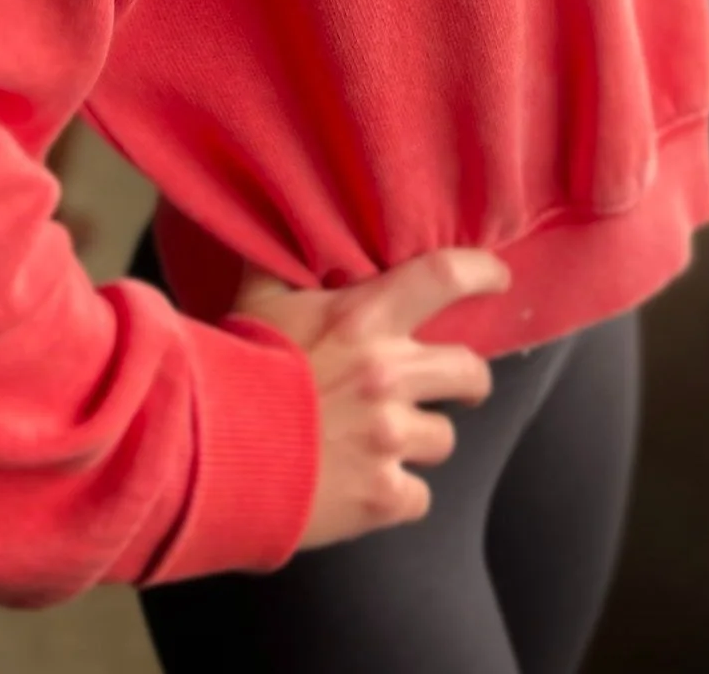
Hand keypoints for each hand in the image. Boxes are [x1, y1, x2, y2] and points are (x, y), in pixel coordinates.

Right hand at [230, 247, 508, 549]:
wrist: (209, 452)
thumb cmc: (235, 370)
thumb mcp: (257, 301)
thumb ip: (279, 259)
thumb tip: (275, 210)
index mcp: (363, 319)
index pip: (443, 277)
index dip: (481, 272)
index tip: (499, 277)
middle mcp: (388, 374)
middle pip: (469, 371)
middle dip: (469, 380)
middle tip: (460, 385)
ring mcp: (390, 439)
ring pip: (443, 439)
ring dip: (420, 441)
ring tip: (384, 444)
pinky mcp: (383, 496)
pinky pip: (417, 497)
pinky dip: (397, 496)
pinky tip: (365, 488)